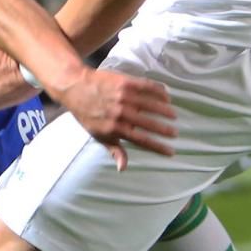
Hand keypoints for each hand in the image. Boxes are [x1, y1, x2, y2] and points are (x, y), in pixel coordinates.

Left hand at [58, 70, 176, 169]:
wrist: (75, 86)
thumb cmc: (86, 114)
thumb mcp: (98, 135)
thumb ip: (114, 150)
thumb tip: (123, 168)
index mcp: (115, 128)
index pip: (142, 141)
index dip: (158, 147)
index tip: (171, 152)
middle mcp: (121, 113)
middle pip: (149, 124)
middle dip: (165, 130)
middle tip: (175, 134)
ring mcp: (124, 97)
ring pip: (151, 105)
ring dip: (164, 111)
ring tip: (173, 116)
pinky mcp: (125, 82)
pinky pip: (147, 87)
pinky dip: (159, 91)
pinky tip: (166, 96)